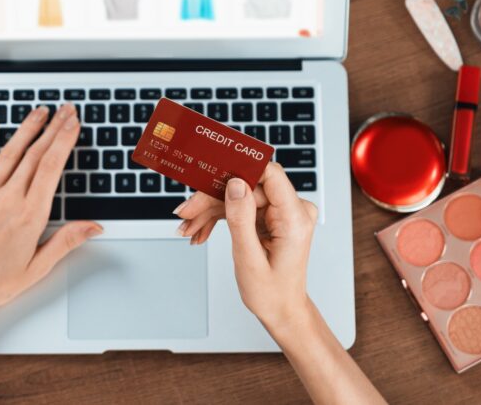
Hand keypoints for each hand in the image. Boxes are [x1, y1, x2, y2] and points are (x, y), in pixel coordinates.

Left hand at [0, 103, 101, 338]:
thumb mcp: (37, 268)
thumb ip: (66, 242)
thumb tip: (94, 226)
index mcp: (28, 217)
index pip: (51, 168)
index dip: (64, 141)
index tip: (74, 124)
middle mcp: (6, 201)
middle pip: (34, 155)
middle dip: (53, 128)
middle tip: (65, 110)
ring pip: (9, 153)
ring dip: (26, 129)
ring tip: (40, 111)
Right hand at [176, 164, 317, 329]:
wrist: (282, 310)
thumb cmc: (272, 293)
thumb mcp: (249, 259)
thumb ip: (241, 219)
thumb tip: (235, 184)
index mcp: (295, 218)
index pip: (269, 174)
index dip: (238, 170)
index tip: (210, 174)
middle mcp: (293, 210)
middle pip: (247, 186)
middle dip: (213, 199)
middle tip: (186, 213)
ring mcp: (283, 212)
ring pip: (240, 195)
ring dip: (211, 210)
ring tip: (190, 227)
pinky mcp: (272, 215)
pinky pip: (242, 206)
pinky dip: (220, 217)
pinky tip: (202, 229)